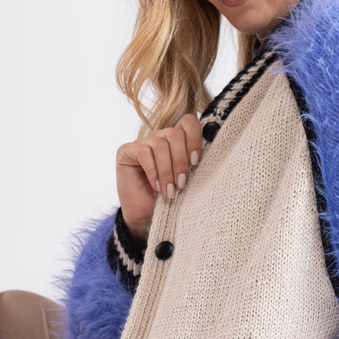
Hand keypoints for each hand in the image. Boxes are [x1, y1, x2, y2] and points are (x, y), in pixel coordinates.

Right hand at [116, 113, 203, 242]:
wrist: (146, 217)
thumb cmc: (169, 198)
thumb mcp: (186, 178)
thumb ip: (193, 162)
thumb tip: (211, 148)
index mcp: (176, 140)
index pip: (188, 122)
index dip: (194, 139)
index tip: (196, 162)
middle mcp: (159, 137)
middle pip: (175, 133)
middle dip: (181, 160)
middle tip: (182, 183)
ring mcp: (142, 142)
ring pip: (160, 145)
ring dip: (167, 171)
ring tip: (169, 191)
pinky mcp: (126, 151)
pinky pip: (144, 152)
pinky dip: (153, 171)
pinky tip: (156, 187)